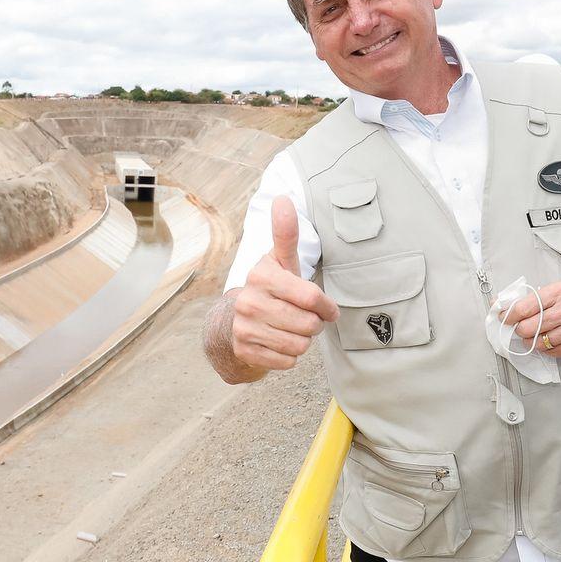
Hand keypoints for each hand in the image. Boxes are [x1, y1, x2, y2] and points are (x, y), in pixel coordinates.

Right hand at [230, 196, 338, 369]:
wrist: (234, 319)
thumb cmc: (270, 287)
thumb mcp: (280, 261)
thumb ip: (286, 233)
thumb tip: (283, 199)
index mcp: (262, 276)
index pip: (312, 298)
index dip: (326, 307)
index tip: (326, 307)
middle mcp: (249, 300)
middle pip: (308, 325)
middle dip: (313, 325)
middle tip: (304, 319)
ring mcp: (244, 326)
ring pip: (299, 345)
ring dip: (302, 340)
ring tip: (291, 329)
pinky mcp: (244, 350)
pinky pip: (286, 362)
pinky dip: (289, 356)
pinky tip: (278, 342)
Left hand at [503, 281, 560, 357]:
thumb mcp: (557, 290)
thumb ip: (532, 299)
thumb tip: (501, 305)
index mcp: (559, 292)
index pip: (524, 308)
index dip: (509, 316)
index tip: (504, 319)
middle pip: (529, 327)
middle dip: (521, 330)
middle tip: (522, 329)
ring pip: (541, 342)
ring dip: (532, 341)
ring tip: (536, 335)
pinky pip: (555, 352)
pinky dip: (547, 349)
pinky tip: (549, 341)